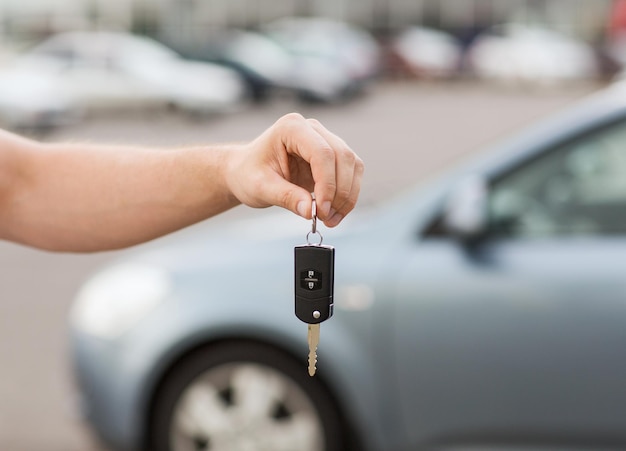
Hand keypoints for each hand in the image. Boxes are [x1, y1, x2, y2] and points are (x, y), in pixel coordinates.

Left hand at [225, 113, 363, 226]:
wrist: (245, 172)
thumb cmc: (249, 174)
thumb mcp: (260, 188)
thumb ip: (286, 197)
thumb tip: (311, 212)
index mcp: (291, 128)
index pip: (322, 152)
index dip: (327, 183)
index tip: (321, 210)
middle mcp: (312, 129)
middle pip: (342, 157)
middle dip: (340, 192)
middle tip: (326, 219)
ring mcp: (325, 139)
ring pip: (352, 165)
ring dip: (347, 196)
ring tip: (330, 220)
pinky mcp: (333, 155)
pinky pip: (351, 173)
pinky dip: (347, 195)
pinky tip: (334, 212)